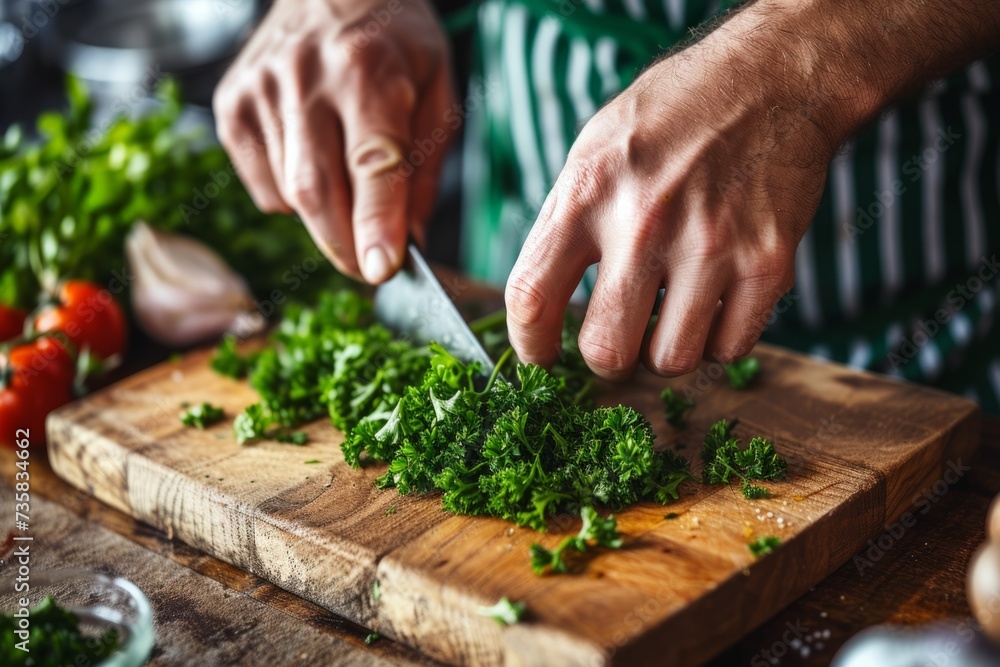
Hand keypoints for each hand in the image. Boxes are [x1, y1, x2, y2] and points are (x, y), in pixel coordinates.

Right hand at [213, 0, 454, 281]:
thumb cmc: (394, 43)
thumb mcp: (437, 94)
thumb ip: (424, 171)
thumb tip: (408, 242)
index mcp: (367, 69)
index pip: (371, 161)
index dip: (376, 222)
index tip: (382, 269)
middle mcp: (305, 77)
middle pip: (317, 190)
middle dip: (345, 245)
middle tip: (368, 267)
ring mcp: (260, 91)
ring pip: (290, 195)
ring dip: (326, 220)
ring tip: (351, 188)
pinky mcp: (232, 107)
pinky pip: (263, 187)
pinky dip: (293, 199)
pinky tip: (315, 165)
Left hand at [506, 0, 999, 380]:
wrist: (771, 80)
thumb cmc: (672, 118)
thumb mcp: (594, 149)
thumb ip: (565, 224)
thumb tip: (542, 306)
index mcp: (588, 193)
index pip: (532, 297)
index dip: (529, 346)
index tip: (540, 357)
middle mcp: (644, 223)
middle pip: (606, 350)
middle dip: (606, 359)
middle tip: (617, 339)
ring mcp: (711, 246)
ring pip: (672, 361)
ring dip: (666, 350)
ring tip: (672, 313)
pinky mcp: (767, 262)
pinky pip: (731, 347)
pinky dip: (719, 338)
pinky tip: (716, 301)